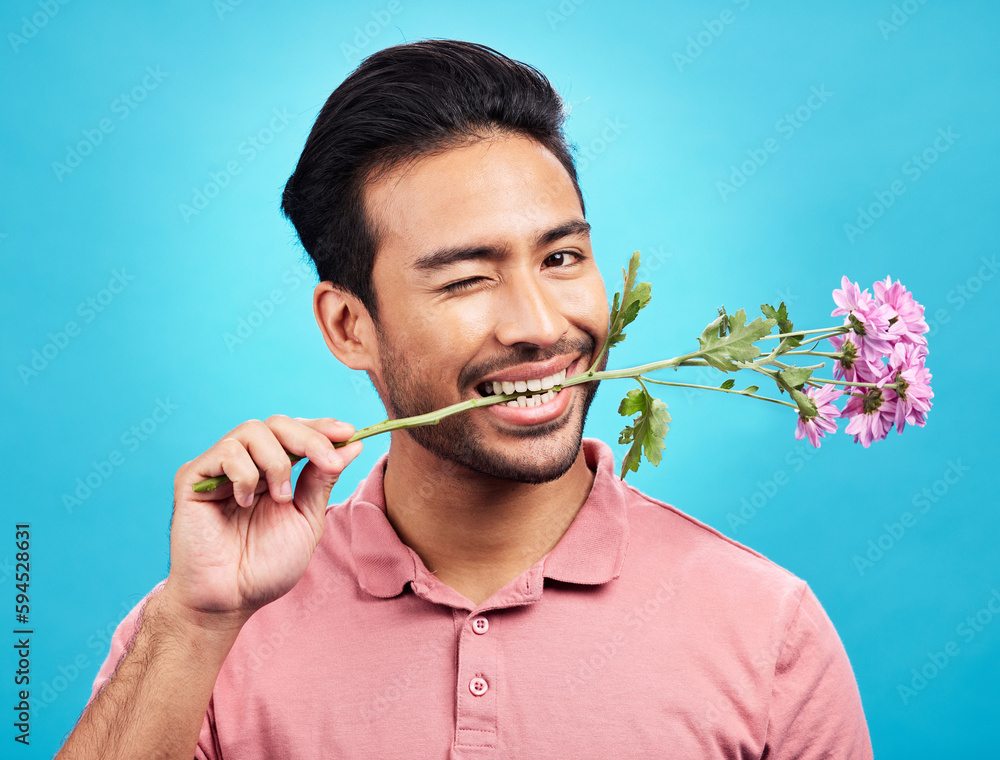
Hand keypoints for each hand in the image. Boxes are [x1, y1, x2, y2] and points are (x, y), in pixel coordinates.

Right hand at [163, 415, 361, 627]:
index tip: (350, 433)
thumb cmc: (265, 567)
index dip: (322, 428)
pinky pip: (227, 452)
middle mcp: (245, 465)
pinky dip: (245, 474)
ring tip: (280, 498)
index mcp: (271, 472)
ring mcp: (217, 469)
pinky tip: (244, 503)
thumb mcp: (306, 519)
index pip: (295, 433)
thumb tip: (351, 445)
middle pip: (277, 424)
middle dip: (309, 438)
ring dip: (277, 462)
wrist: (230, 600)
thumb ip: (322, 480)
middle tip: (330, 462)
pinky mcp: (192, 479)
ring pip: (252, 430)